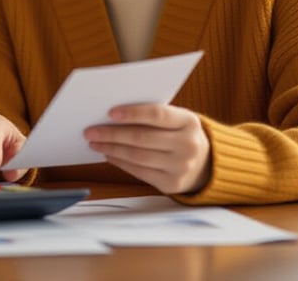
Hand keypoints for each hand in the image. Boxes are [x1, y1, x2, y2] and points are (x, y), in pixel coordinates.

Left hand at [84, 104, 211, 194]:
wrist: (207, 164)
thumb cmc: (181, 134)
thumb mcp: (177, 120)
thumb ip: (152, 116)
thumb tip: (112, 116)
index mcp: (189, 122)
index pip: (157, 114)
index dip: (132, 113)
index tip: (109, 113)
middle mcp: (188, 145)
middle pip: (142, 138)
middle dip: (112, 134)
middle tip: (90, 131)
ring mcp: (181, 167)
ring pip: (138, 157)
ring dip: (112, 149)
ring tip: (95, 143)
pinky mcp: (172, 184)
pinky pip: (139, 172)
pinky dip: (121, 163)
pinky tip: (109, 155)